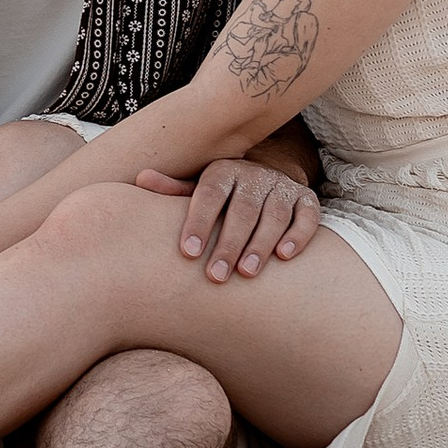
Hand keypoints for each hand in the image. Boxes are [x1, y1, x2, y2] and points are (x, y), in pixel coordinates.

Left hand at [133, 155, 322, 282]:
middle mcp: (254, 175)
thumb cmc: (222, 197)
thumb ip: (173, 191)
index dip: (199, 221)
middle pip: (242, 209)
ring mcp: (282, 187)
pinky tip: (285, 256)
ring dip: (261, 244)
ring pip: (274, 215)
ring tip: (246, 273)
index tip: (188, 252)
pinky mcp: (306, 199)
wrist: (265, 182)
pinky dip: (298, 235)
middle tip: (215, 276)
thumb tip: (140, 179)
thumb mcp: (198, 191)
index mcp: (222, 171)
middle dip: (229, 244)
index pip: (209, 194)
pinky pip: (306, 216)